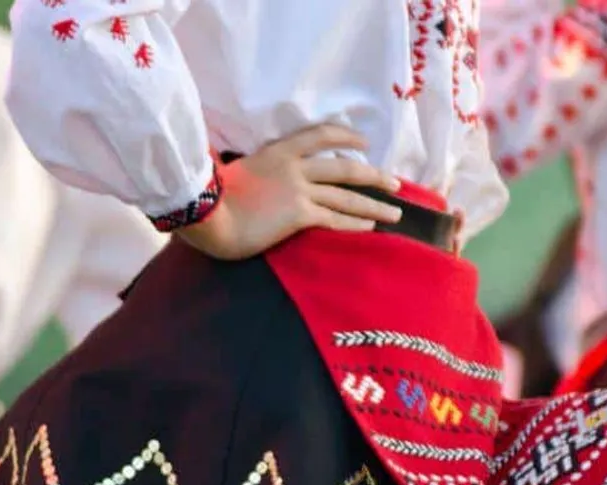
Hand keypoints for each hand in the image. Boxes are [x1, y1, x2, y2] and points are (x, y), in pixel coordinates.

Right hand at [178, 124, 404, 259]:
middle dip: (375, 176)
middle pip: (346, 168)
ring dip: (374, 204)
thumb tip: (272, 178)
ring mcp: (299, 190)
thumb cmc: (217, 196)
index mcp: (279, 151)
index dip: (346, 137)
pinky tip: (371, 227)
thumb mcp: (242, 171)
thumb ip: (264, 170)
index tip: (364, 142)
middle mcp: (294, 167)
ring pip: (347, 196)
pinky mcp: (299, 214)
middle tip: (396, 183)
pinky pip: (335, 218)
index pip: (321, 135)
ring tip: (396, 212)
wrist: (209, 215)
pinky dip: (355, 223)